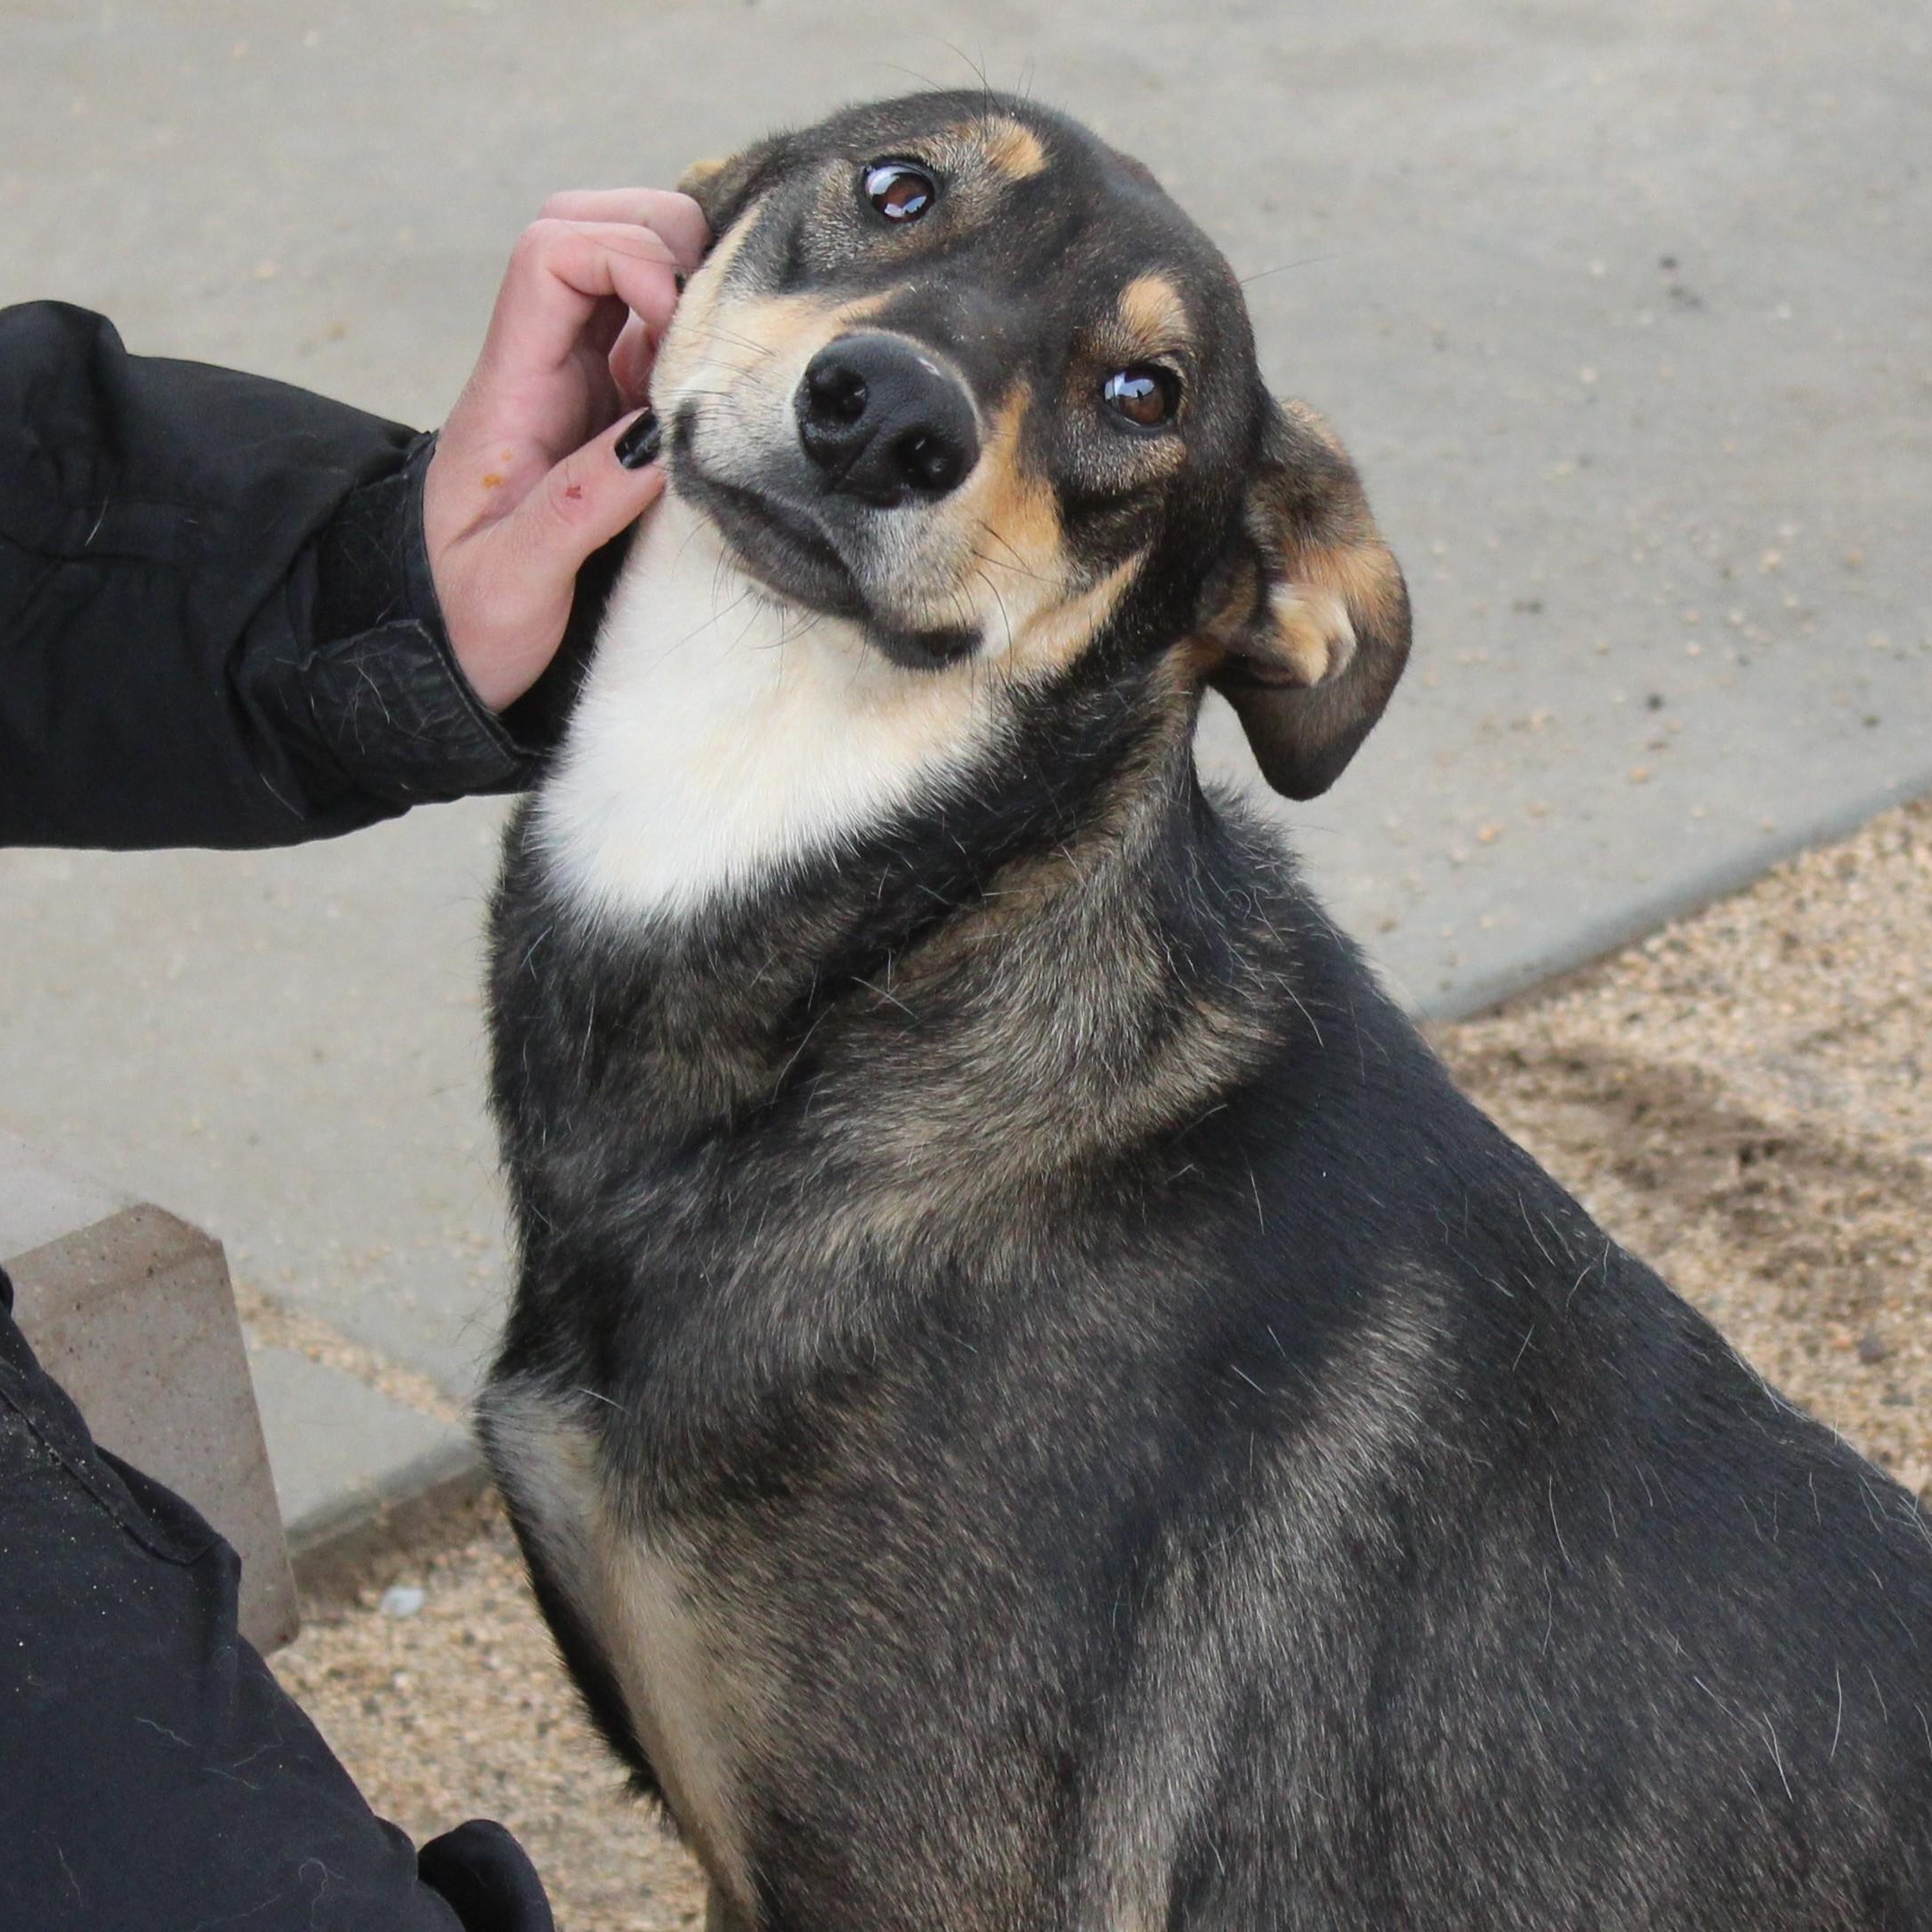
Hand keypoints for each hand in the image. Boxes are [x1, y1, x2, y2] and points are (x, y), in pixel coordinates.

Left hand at [424, 191, 708, 711]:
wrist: (438, 655)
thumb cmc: (467, 622)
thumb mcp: (516, 580)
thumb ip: (583, 505)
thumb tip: (661, 439)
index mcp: (508, 391)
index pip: (550, 253)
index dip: (626, 256)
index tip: (676, 330)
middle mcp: (540, 369)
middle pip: (588, 227)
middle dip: (663, 242)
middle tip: (712, 326)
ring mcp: (576, 385)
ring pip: (627, 268)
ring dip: (685, 286)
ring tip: (719, 360)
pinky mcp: (608, 414)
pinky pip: (655, 336)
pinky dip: (695, 338)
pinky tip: (715, 394)